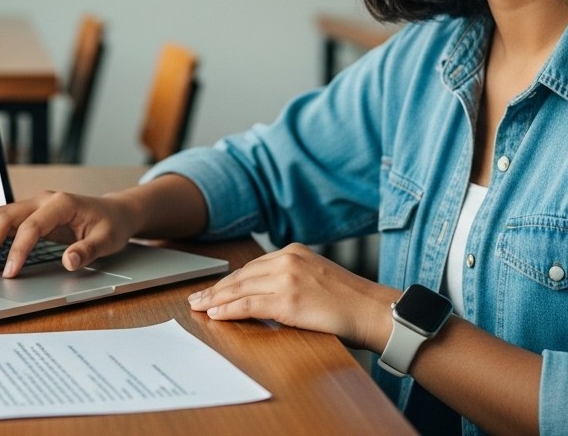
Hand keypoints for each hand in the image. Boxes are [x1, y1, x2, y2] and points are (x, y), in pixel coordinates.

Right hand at [0, 190, 138, 277]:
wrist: (115, 212)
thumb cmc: (112, 225)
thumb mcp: (108, 240)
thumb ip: (88, 251)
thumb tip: (69, 261)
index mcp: (62, 203)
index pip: (32, 226)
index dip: (18, 250)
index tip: (10, 272)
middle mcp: (44, 200)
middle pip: (6, 215)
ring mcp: (35, 205)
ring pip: (0, 216)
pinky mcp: (31, 214)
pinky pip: (5, 222)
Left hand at [187, 243, 398, 350]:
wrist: (372, 310)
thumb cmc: (349, 301)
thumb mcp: (316, 277)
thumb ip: (290, 279)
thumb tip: (263, 295)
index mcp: (294, 251)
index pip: (252, 267)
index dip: (229, 280)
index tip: (212, 288)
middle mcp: (287, 259)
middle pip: (241, 276)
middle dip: (215, 289)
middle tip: (195, 298)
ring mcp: (287, 279)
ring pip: (240, 289)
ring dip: (215, 299)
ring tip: (198, 307)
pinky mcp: (287, 301)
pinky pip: (248, 306)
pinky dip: (228, 310)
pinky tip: (215, 315)